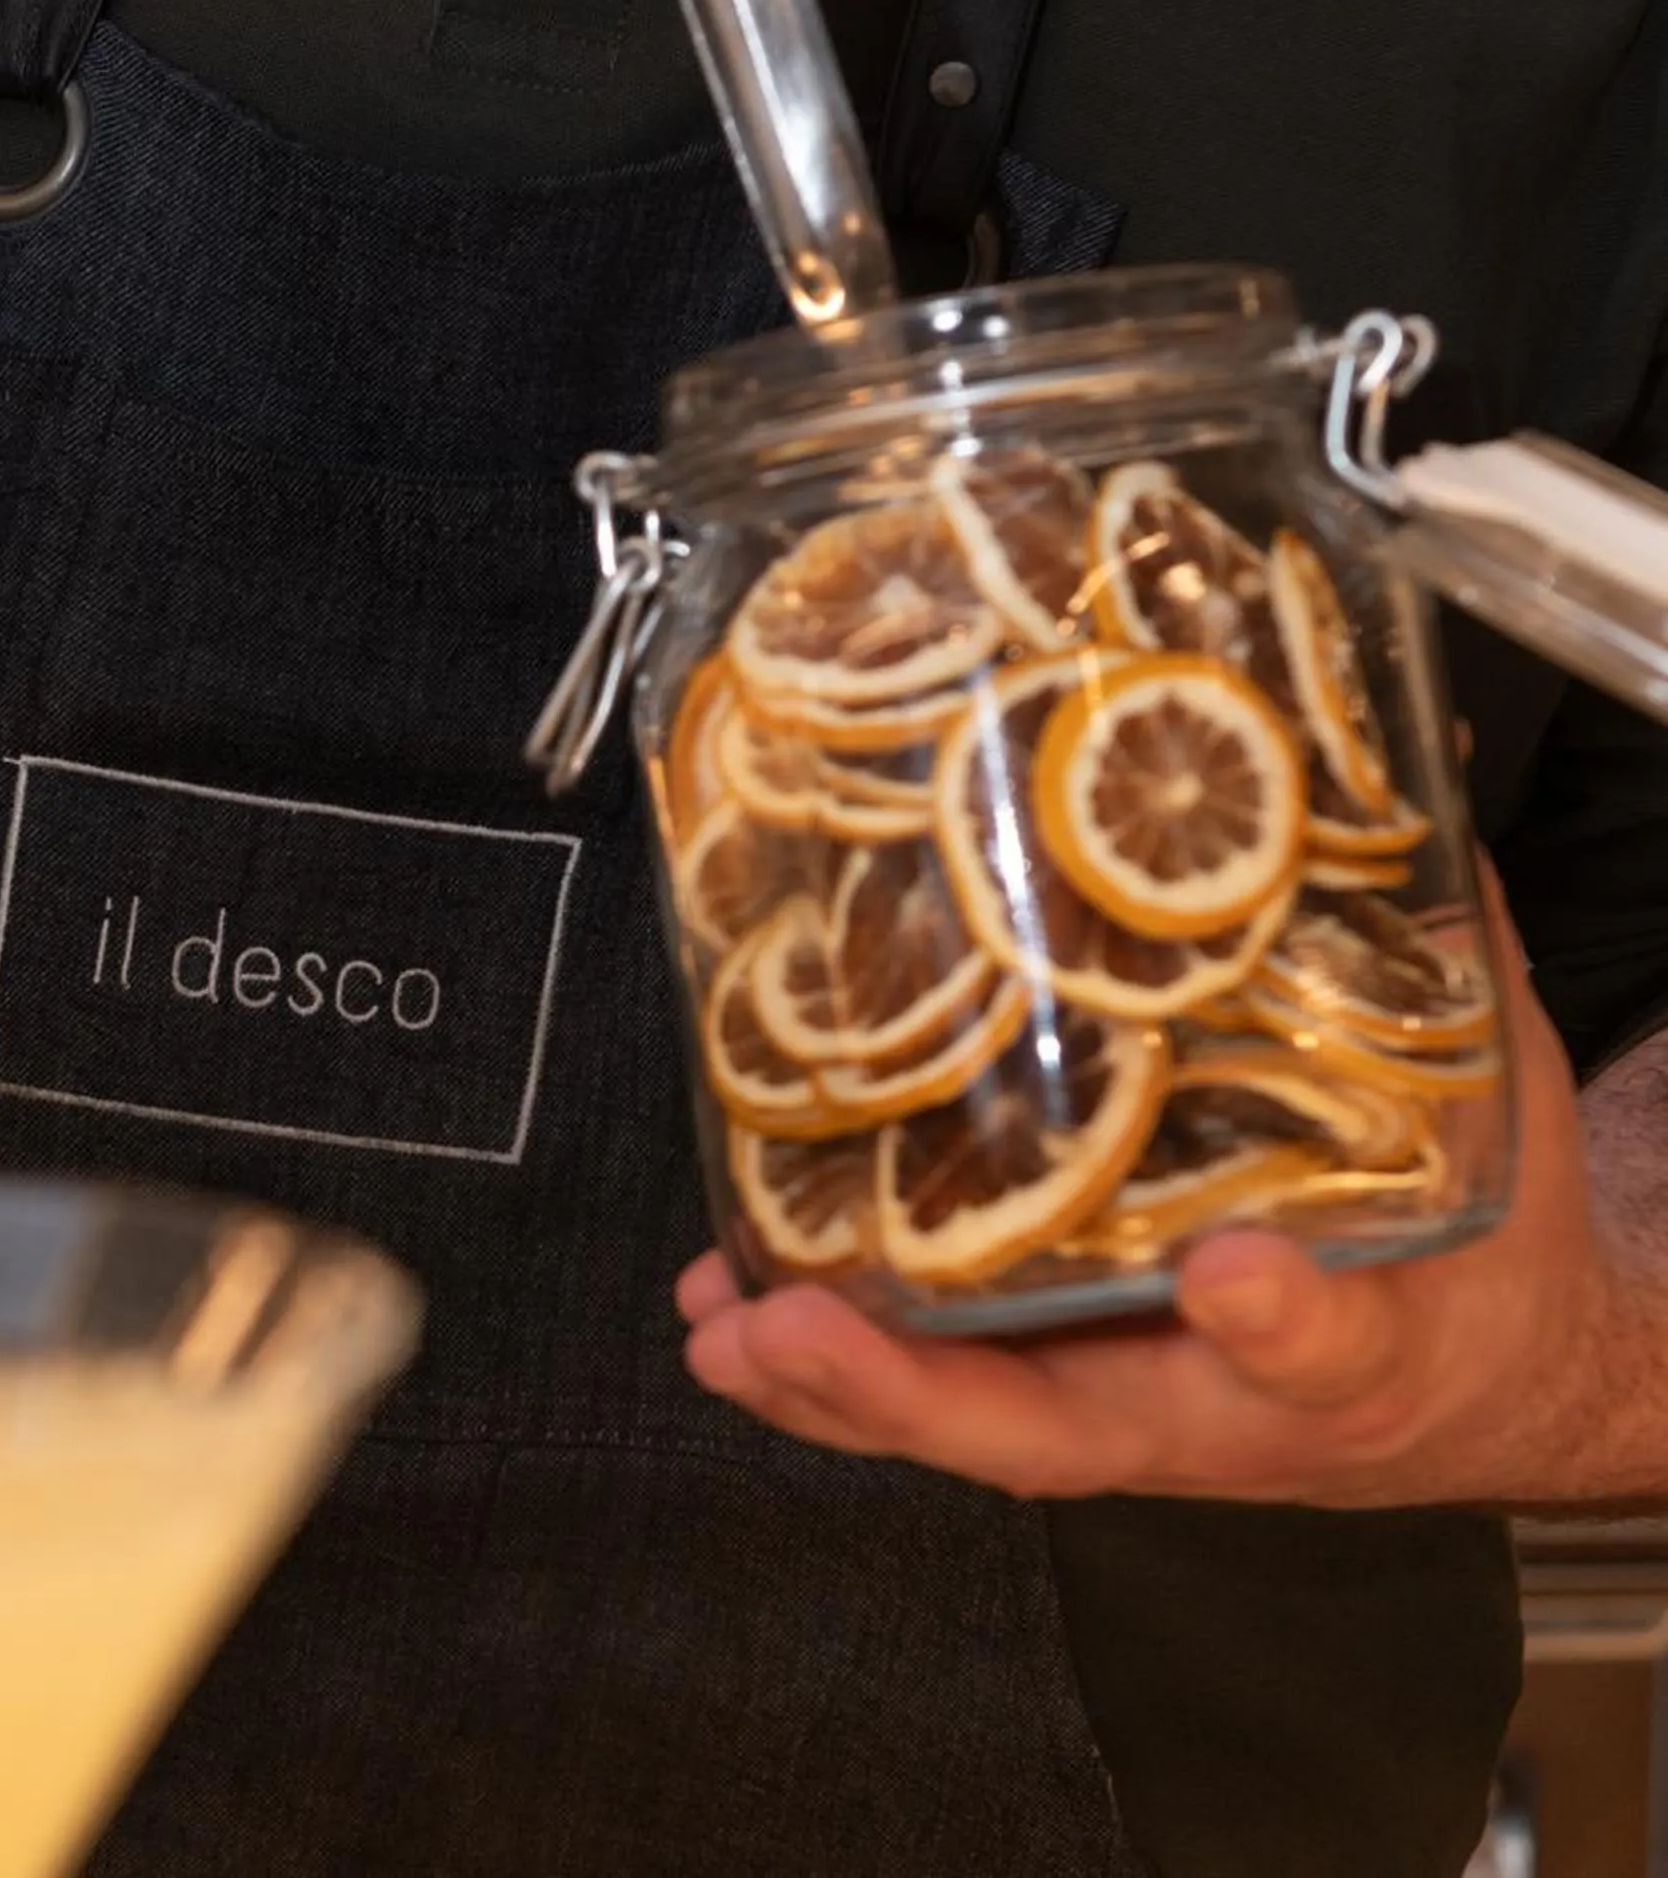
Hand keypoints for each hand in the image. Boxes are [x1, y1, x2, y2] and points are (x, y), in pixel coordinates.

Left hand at [679, 882, 1635, 1508]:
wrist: (1488, 1374)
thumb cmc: (1478, 1257)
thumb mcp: (1490, 1121)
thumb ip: (1439, 966)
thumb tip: (1417, 784)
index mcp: (1364, 1347)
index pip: (1333, 1345)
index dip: (1283, 1319)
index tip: (1239, 1274)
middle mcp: (1218, 1397)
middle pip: (1062, 1425)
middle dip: (912, 1386)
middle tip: (792, 1329)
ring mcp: (1124, 1398)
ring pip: (969, 1414)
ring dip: (829, 1377)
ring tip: (718, 1320)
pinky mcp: (1064, 1381)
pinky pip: (944, 1384)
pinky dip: (836, 1355)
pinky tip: (735, 1304)